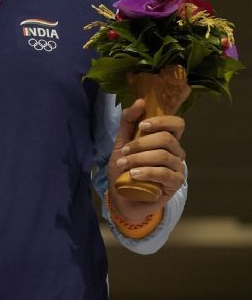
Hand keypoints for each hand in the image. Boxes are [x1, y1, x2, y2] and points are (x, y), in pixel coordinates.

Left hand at [107, 98, 186, 222]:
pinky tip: (133, 174)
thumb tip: (140, 101)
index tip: (141, 126)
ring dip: (139, 158)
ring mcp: (177, 168)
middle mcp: (176, 152)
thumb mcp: (121, 143)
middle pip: (167, 138)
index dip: (161, 121)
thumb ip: (128, 123)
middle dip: (141, 143)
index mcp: (167, 140)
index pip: (177, 124)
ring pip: (163, 156)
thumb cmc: (125, 169)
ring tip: (123, 165)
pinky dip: (146, 172)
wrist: (122, 197)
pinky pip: (164, 174)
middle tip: (124, 151)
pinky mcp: (175, 184)